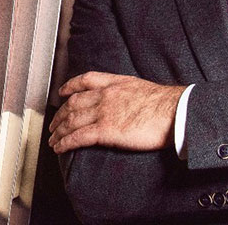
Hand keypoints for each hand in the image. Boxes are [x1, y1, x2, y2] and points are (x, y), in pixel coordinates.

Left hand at [48, 71, 185, 153]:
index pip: (87, 79)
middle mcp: (107, 94)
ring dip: (59, 131)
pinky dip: (65, 142)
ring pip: (72, 120)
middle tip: (54, 123)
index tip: (63, 91)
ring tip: (53, 139)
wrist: (174, 111)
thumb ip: (127, 91)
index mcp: (117, 82)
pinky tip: (60, 148)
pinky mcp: (106, 130)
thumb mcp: (142, 87)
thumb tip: (124, 100)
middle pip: (74, 102)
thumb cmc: (165, 103)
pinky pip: (78, 137)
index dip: (71, 85)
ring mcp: (105, 112)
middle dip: (60, 114)